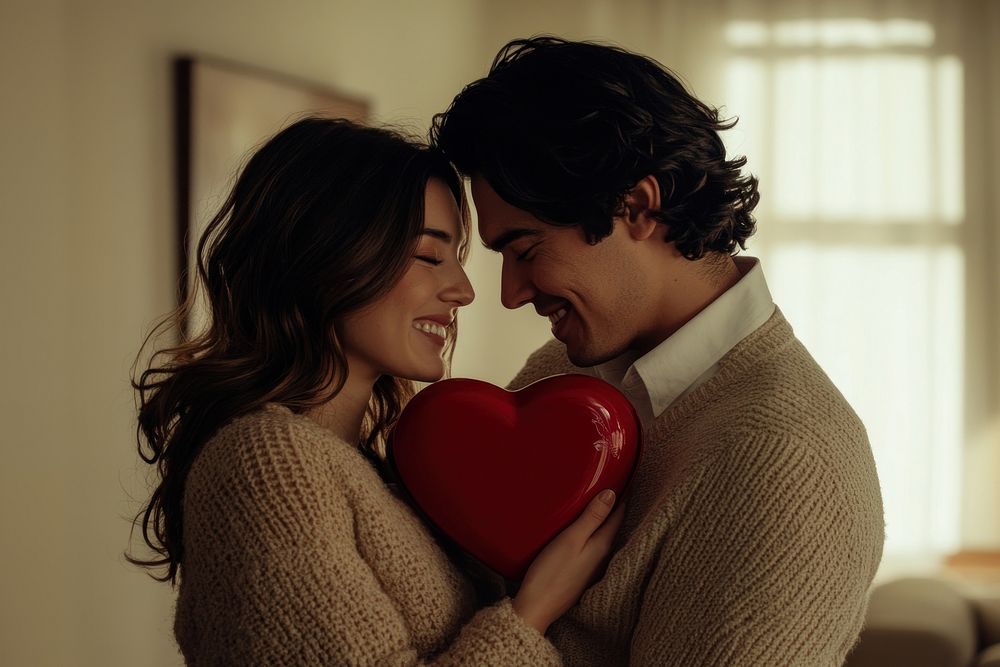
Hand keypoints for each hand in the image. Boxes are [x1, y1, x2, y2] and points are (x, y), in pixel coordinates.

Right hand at [511, 489, 625, 633]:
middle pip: (613, 524)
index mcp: (602, 545)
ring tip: (601, 500)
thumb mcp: (571, 539)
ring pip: (603, 535)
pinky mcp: (580, 572)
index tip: (628, 477)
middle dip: (615, 504)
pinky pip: (592, 545)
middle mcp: (602, 556)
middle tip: (616, 482)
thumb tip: (612, 493)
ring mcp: (591, 566)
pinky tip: (584, 528)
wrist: (536, 607)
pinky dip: (593, 531)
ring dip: (604, 518)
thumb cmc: (551, 573)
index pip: (619, 514)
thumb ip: (591, 518)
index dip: (624, 495)